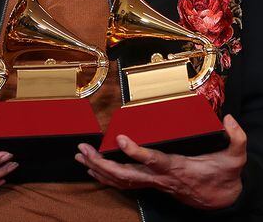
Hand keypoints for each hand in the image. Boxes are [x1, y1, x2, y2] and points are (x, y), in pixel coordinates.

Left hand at [75, 114, 246, 209]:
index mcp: (177, 167)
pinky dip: (107, 176)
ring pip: (122, 181)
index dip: (137, 152)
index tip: (121, 139)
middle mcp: (161, 177)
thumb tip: (230, 119)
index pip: (154, 161)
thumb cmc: (224, 175)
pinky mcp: (152, 184)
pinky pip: (124, 183)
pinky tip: (93, 168)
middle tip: (84, 150)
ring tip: (80, 156)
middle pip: (127, 176)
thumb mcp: (235, 157)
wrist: (222, 199)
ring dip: (99, 169)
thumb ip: (236, 138)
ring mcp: (154, 183)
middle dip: (103, 164)